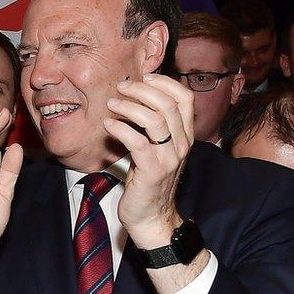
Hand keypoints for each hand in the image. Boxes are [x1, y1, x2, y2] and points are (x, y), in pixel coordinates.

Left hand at [104, 74, 193, 248]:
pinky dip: (120, 129)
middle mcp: (182, 144)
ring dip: (129, 106)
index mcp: (185, 135)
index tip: (144, 76)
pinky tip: (107, 125)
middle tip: (120, 87)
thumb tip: (137, 99)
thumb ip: (155, 127)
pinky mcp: (152, 171)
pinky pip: (137, 142)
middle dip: (142, 90)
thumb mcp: (158, 150)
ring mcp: (169, 158)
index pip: (185, 98)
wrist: (152, 217)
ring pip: (155, 120)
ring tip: (111, 104)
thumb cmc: (149, 181)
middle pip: (168, 104)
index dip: (164, 82)